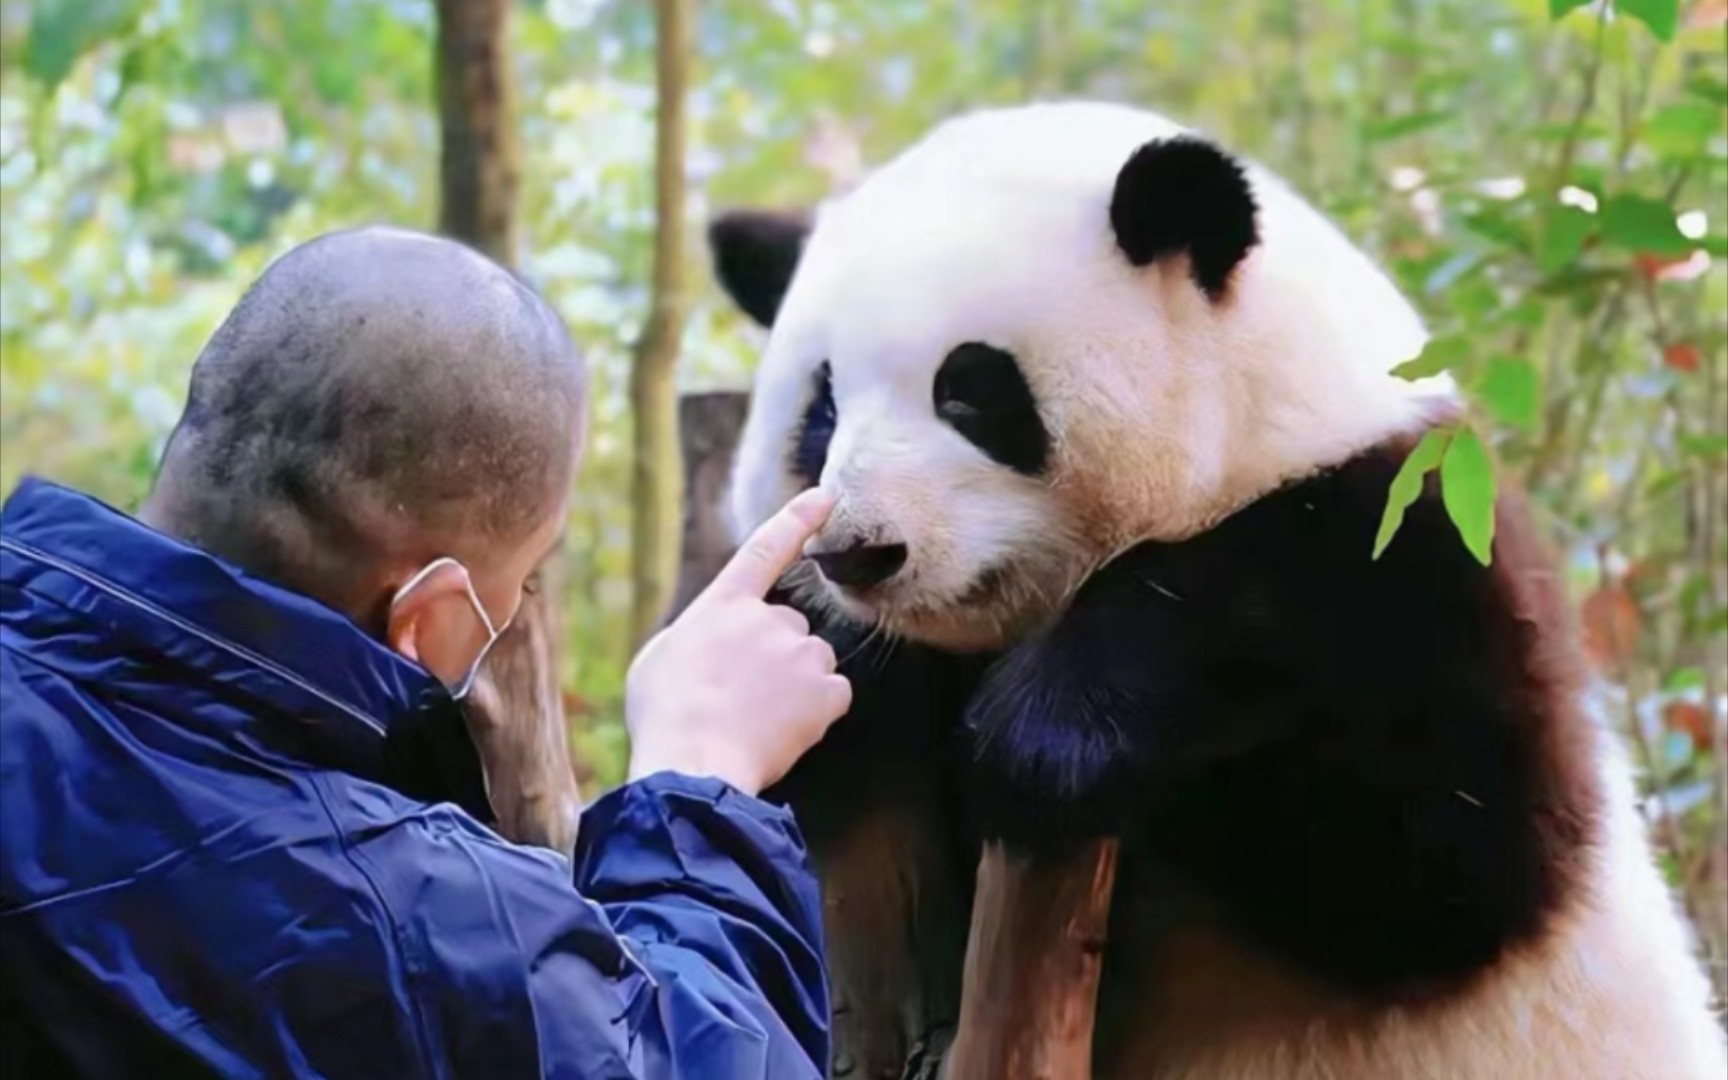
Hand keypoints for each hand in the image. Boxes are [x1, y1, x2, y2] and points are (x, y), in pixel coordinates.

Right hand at [625, 488, 852, 795]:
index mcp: (723, 604)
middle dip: (773, 655)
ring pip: (812, 660)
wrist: (692, 764)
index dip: (797, 519)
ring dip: (795, 684)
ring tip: (757, 719)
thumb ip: (698, 635)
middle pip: (787, 625)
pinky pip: (833, 694)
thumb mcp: (660, 657)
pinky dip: (817, 712)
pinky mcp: (826, 690)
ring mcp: (801, 651)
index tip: (826, 496)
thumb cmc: (664, 715)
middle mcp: (769, 618)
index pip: (765, 549)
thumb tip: (713, 642)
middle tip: (741, 696)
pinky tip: (784, 730)